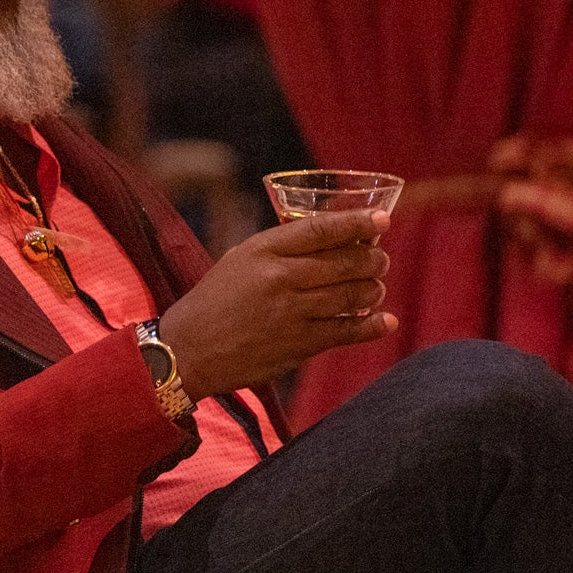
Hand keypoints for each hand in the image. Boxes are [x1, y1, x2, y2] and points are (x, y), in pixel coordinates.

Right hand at [158, 210, 394, 401]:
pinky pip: (345, 331)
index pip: (320, 229)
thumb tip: (328, 239)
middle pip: (344, 262)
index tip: (382, 220)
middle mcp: (280, 278)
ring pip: (350, 295)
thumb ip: (279, 248)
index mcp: (263, 250)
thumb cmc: (213, 302)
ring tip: (376, 287)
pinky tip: (386, 322)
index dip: (356, 223)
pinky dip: (371, 327)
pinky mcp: (298, 345)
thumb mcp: (239, 260)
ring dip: (373, 289)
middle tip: (381, 258)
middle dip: (373, 258)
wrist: (187, 352)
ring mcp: (291, 313)